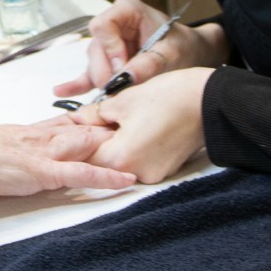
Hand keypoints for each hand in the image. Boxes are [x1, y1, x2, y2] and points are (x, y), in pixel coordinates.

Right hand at [0, 121, 137, 196]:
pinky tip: (126, 180)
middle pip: (85, 130)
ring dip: (116, 148)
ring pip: (89, 146)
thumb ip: (8, 151)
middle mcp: (43, 138)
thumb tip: (10, 159)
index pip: (67, 123)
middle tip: (143, 126)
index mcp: (30, 132)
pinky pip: (80, 174)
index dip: (92, 122)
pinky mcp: (42, 172)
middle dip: (113, 130)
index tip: (112, 119)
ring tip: (145, 148)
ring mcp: (45, 154)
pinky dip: (106, 178)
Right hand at [53, 0, 227, 97]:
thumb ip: (149, 64)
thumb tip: (126, 77)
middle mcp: (113, 25)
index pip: (102, 26)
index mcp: (127, 11)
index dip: (109, 49)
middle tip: (119, 89)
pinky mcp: (107, 63)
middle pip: (95, 48)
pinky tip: (61, 92)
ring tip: (116, 95)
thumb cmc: (185, 47)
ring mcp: (108, 45)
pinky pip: (89, 74)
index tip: (123, 69)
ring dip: (104, 82)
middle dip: (105, 71)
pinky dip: (78, 84)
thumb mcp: (173, 54)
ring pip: (93, 64)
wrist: (193, 56)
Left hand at [59, 67, 211, 183]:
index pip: (82, 155)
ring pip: (120, 159)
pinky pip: (137, 159)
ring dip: (111, 142)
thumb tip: (77, 120)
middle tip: (85, 120)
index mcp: (121, 158)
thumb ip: (94, 115)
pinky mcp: (164, 168)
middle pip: (100, 160)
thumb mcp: (122, 101)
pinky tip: (133, 126)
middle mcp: (137, 173)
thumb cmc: (170, 97)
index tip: (60, 131)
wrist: (210, 101)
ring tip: (112, 119)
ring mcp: (153, 174)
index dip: (70, 140)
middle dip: (92, 140)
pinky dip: (130, 145)